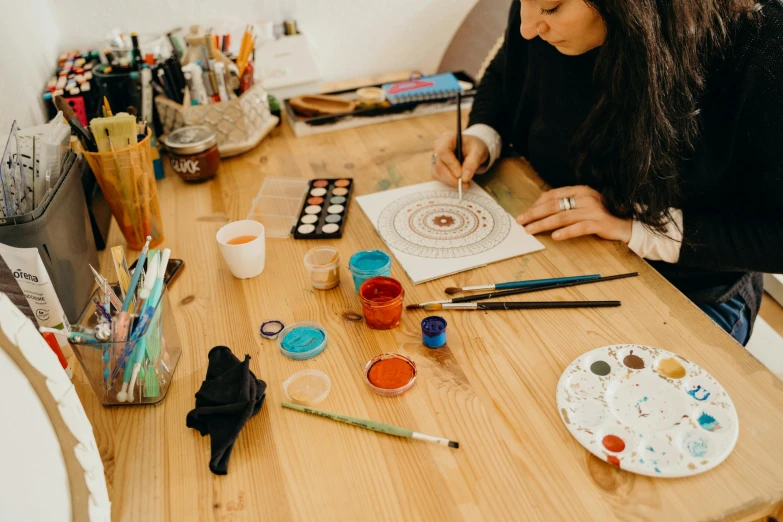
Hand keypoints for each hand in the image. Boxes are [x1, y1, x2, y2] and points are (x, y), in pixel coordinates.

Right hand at [431, 132, 488, 187]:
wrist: (472, 149)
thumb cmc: (474, 147)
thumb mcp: (478, 152)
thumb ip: (472, 163)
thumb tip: (464, 178)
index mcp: (447, 138)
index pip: (443, 151)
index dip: (451, 164)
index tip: (460, 175)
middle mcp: (438, 147)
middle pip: (439, 165)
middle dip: (452, 177)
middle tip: (465, 184)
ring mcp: (436, 157)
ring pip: (438, 173)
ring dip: (451, 181)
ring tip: (465, 183)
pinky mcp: (436, 167)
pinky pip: (439, 177)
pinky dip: (449, 182)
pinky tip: (459, 181)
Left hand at [516, 186, 632, 242]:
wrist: (626, 224)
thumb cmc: (601, 215)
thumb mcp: (583, 205)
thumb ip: (566, 204)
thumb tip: (539, 209)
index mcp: (580, 190)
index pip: (552, 195)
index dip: (536, 205)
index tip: (525, 214)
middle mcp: (586, 197)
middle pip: (554, 205)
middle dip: (534, 214)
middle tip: (521, 222)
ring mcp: (593, 210)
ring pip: (563, 217)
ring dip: (544, 224)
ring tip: (530, 230)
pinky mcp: (600, 223)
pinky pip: (579, 228)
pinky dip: (566, 232)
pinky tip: (555, 237)